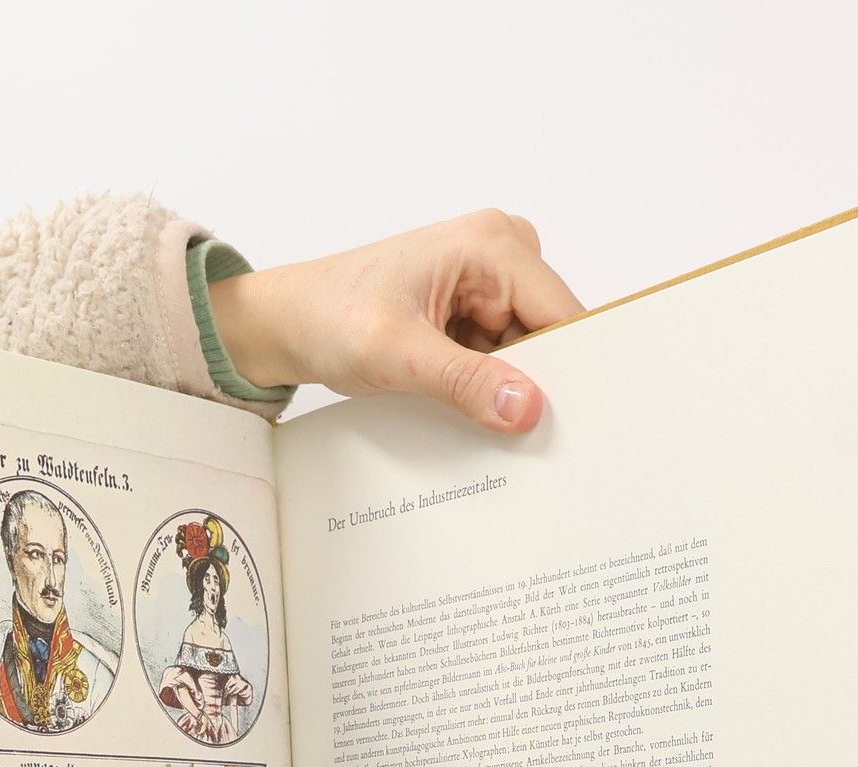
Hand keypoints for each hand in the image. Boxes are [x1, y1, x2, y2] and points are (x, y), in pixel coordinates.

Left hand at [207, 209, 584, 432]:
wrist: (287, 322)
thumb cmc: (329, 317)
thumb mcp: (398, 355)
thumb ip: (466, 382)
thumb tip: (527, 407)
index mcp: (490, 245)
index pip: (562, 313)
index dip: (570, 368)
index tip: (569, 421)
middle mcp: (498, 252)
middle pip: (550, 332)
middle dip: (534, 380)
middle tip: (517, 432)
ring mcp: (487, 282)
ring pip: (528, 351)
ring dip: (506, 387)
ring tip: (475, 412)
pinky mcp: (472, 309)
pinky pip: (502, 356)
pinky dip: (488, 384)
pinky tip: (467, 405)